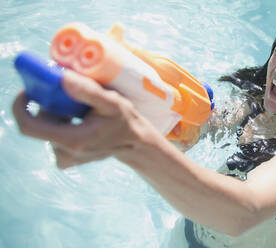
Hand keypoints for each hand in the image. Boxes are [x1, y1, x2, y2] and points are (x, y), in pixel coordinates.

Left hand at [12, 70, 156, 168]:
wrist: (134, 143)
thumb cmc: (124, 121)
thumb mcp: (111, 102)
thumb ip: (87, 91)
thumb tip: (61, 76)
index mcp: (72, 140)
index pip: (28, 126)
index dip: (21, 106)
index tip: (28, 89)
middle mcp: (65, 153)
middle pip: (38, 124)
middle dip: (46, 105)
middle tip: (64, 93)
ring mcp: (66, 158)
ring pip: (46, 129)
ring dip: (55, 114)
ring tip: (78, 108)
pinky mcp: (68, 159)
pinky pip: (52, 137)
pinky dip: (59, 124)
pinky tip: (78, 121)